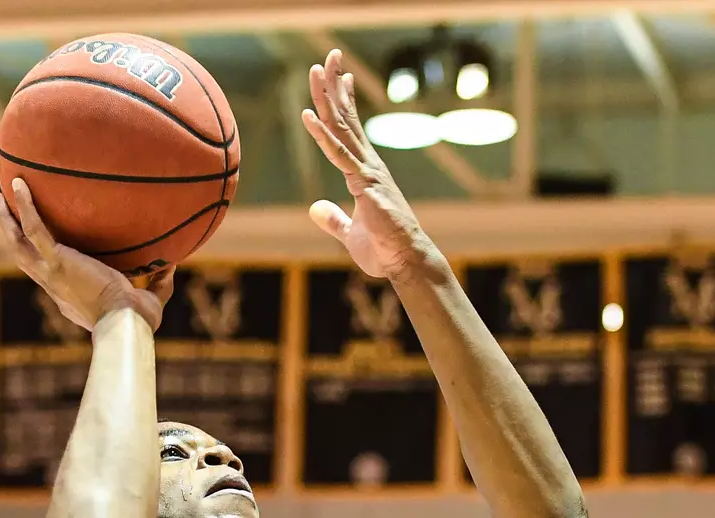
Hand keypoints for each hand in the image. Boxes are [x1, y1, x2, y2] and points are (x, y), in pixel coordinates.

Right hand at [0, 179, 174, 331]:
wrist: (124, 323)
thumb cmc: (137, 320)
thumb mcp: (148, 301)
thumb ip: (158, 283)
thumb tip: (171, 265)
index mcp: (70, 296)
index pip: (52, 277)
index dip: (44, 263)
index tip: (43, 250)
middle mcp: (54, 286)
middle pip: (24, 258)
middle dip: (13, 237)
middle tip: (5, 215)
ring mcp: (51, 274)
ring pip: (19, 244)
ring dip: (7, 220)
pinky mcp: (56, 262)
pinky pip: (35, 230)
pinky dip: (25, 207)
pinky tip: (19, 185)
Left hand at [301, 50, 435, 279]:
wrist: (405, 263)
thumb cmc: (384, 251)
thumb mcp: (350, 233)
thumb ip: (333, 220)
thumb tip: (315, 209)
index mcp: (365, 173)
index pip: (351, 131)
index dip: (344, 103)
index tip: (341, 78)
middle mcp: (368, 165)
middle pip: (347, 120)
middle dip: (336, 88)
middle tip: (329, 57)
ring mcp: (368, 172)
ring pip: (342, 128)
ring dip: (328, 98)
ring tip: (317, 71)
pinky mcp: (365, 184)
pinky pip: (339, 155)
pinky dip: (322, 135)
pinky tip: (309, 116)